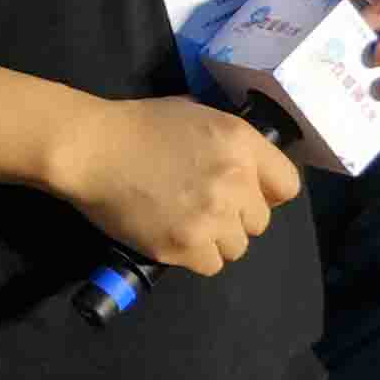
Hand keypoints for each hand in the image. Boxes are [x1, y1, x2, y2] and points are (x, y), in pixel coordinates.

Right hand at [45, 91, 297, 276]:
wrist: (92, 149)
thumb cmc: (139, 125)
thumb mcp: (196, 114)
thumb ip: (230, 142)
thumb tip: (248, 168)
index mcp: (242, 143)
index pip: (287, 186)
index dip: (266, 193)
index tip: (245, 194)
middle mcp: (235, 182)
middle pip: (260, 222)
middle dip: (236, 217)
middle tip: (204, 208)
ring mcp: (211, 217)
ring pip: (236, 247)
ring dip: (215, 240)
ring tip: (185, 223)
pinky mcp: (184, 246)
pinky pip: (210, 265)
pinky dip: (194, 256)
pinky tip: (173, 237)